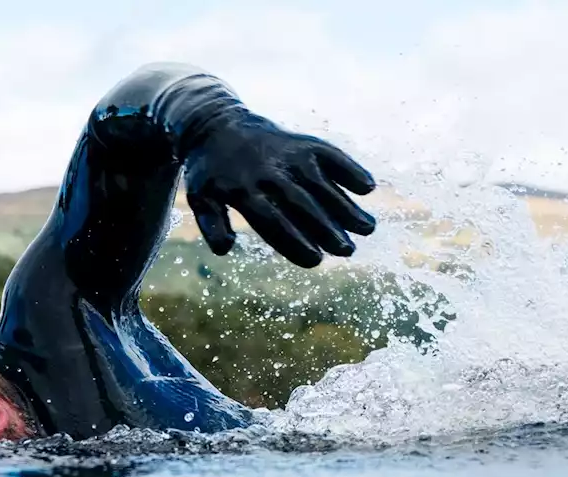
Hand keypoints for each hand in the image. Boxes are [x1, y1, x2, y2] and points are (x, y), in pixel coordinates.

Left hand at [183, 113, 376, 267]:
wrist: (215, 124)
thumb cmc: (210, 172)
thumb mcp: (199, 197)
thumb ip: (211, 223)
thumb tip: (224, 250)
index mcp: (241, 189)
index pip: (272, 220)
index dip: (294, 241)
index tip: (316, 261)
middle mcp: (269, 171)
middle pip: (301, 203)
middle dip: (325, 227)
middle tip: (347, 251)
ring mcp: (289, 155)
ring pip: (320, 183)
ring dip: (344, 205)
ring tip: (366, 228)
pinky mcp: (303, 143)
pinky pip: (330, 155)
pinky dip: (348, 168)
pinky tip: (368, 188)